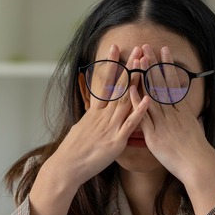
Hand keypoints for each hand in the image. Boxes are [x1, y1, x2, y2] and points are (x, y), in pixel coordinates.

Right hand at [47, 45, 148, 187]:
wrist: (66, 167)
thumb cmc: (73, 151)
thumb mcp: (80, 128)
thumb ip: (91, 119)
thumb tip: (92, 112)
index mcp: (95, 112)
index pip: (104, 82)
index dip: (110, 64)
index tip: (115, 48)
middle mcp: (103, 116)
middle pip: (118, 87)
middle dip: (128, 67)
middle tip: (137, 49)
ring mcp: (110, 127)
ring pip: (126, 100)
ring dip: (136, 82)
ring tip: (145, 65)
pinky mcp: (116, 141)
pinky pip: (130, 124)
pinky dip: (139, 111)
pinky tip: (147, 99)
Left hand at [131, 45, 214, 182]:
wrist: (198, 166)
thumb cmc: (197, 151)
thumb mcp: (196, 129)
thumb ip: (190, 119)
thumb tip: (191, 114)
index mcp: (182, 111)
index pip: (173, 83)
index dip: (167, 66)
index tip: (163, 51)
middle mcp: (173, 113)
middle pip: (161, 84)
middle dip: (154, 65)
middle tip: (147, 47)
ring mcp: (163, 123)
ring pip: (152, 95)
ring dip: (145, 77)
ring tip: (139, 59)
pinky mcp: (154, 135)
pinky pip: (144, 116)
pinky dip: (137, 102)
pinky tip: (131, 89)